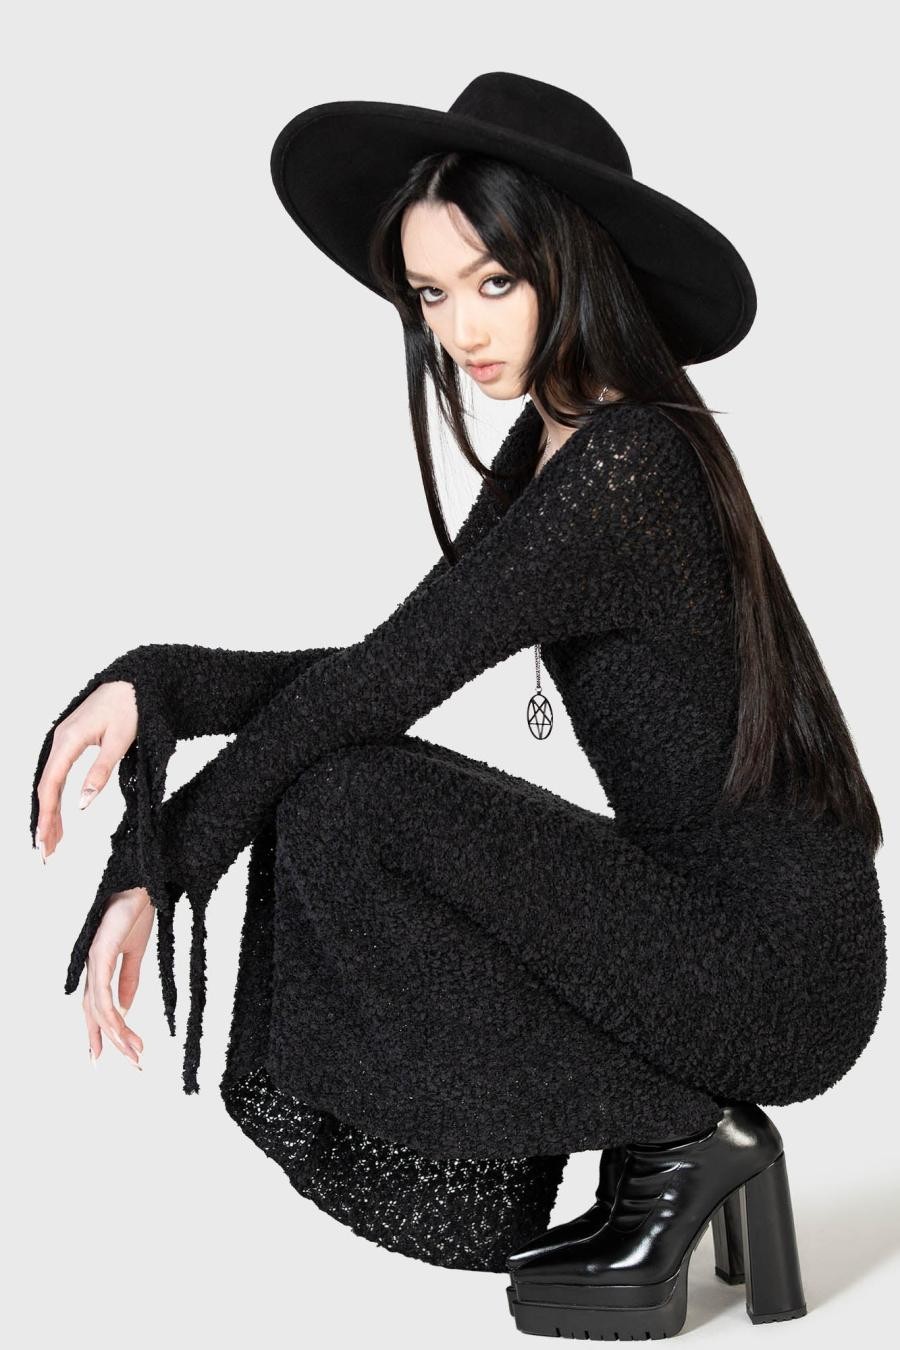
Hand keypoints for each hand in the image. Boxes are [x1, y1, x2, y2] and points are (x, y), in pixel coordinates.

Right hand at [34, 680, 137, 859]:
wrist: (135, 682)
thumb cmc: (132, 707)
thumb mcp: (120, 742)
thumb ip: (101, 772)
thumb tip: (82, 804)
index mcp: (69, 740)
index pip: (51, 784)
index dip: (46, 814)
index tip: (44, 840)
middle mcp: (60, 741)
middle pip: (46, 787)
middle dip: (45, 821)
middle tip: (47, 853)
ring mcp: (64, 742)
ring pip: (51, 783)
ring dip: (50, 812)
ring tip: (52, 842)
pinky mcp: (72, 743)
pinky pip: (59, 775)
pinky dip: (57, 798)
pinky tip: (58, 817)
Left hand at [85, 887, 152, 1063]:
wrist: (142, 885)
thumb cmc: (137, 912)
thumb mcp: (137, 952)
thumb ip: (130, 979)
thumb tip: (125, 1009)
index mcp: (100, 967)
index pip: (96, 1007)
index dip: (99, 1032)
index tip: (107, 1056)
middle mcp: (92, 967)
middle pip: (95, 1013)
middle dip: (110, 1041)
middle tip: (131, 1063)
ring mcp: (94, 961)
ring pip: (100, 1009)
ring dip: (117, 1033)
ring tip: (135, 1051)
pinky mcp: (100, 954)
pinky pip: (103, 991)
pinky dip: (111, 1013)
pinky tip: (120, 1028)